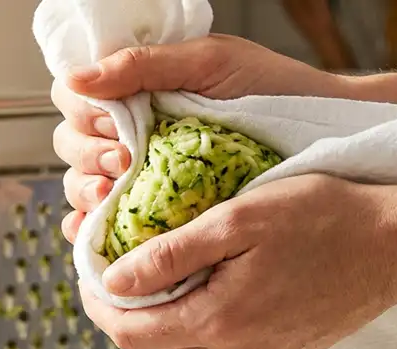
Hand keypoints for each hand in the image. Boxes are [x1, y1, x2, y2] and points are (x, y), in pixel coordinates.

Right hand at [50, 34, 352, 241]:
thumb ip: (144, 65)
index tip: (114, 126)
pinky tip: (95, 235)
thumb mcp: (209, 64)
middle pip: (72, 144)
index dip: (83, 114)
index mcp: (139, 91)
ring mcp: (144, 175)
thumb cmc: (274, 90)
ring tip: (112, 198)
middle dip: (88, 155)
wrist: (324, 132)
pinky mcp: (161, 213)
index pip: (76, 99)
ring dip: (85, 192)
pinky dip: (90, 230)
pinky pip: (107, 225)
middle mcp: (133, 132)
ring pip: (82, 184)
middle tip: (125, 162)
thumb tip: (78, 77)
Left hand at [79, 175, 396, 348]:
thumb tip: (115, 279)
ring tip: (160, 280)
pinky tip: (209, 290)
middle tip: (118, 274)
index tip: (89, 274)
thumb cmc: (325, 219)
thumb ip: (171, 253)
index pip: (129, 332)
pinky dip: (199, 330)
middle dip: (124, 318)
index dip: (97, 305)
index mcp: (218, 321)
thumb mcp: (239, 218)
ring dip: (160, 327)